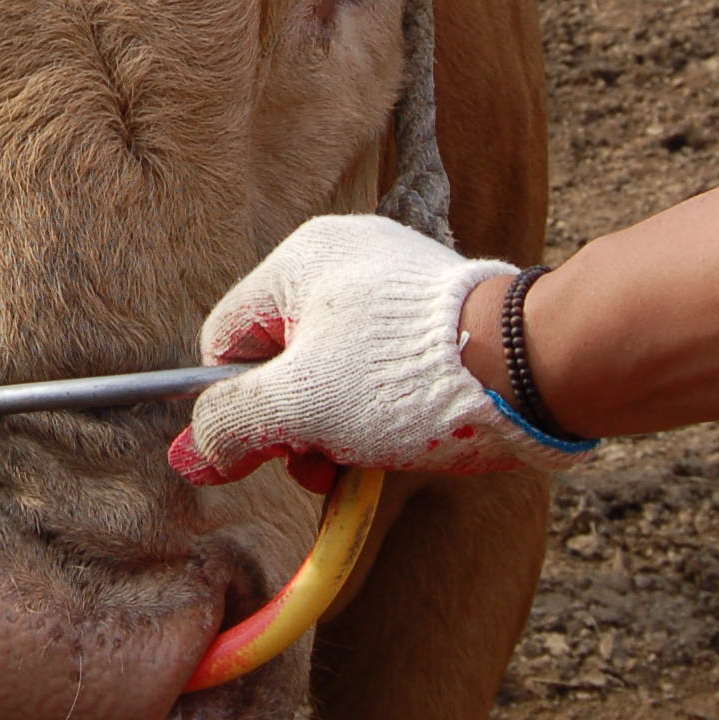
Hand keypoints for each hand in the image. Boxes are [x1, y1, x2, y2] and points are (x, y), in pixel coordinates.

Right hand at [169, 215, 598, 484]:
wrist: (531, 366)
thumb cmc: (407, 375)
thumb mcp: (300, 406)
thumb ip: (233, 425)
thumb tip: (187, 454)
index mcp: (300, 259)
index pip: (227, 338)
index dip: (236, 402)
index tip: (268, 449)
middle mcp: (345, 257)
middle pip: (282, 359)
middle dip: (294, 423)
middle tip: (321, 462)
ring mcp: (395, 282)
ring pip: (333, 370)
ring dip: (335, 426)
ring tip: (363, 460)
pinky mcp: (436, 313)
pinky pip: (382, 366)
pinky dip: (379, 409)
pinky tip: (397, 442)